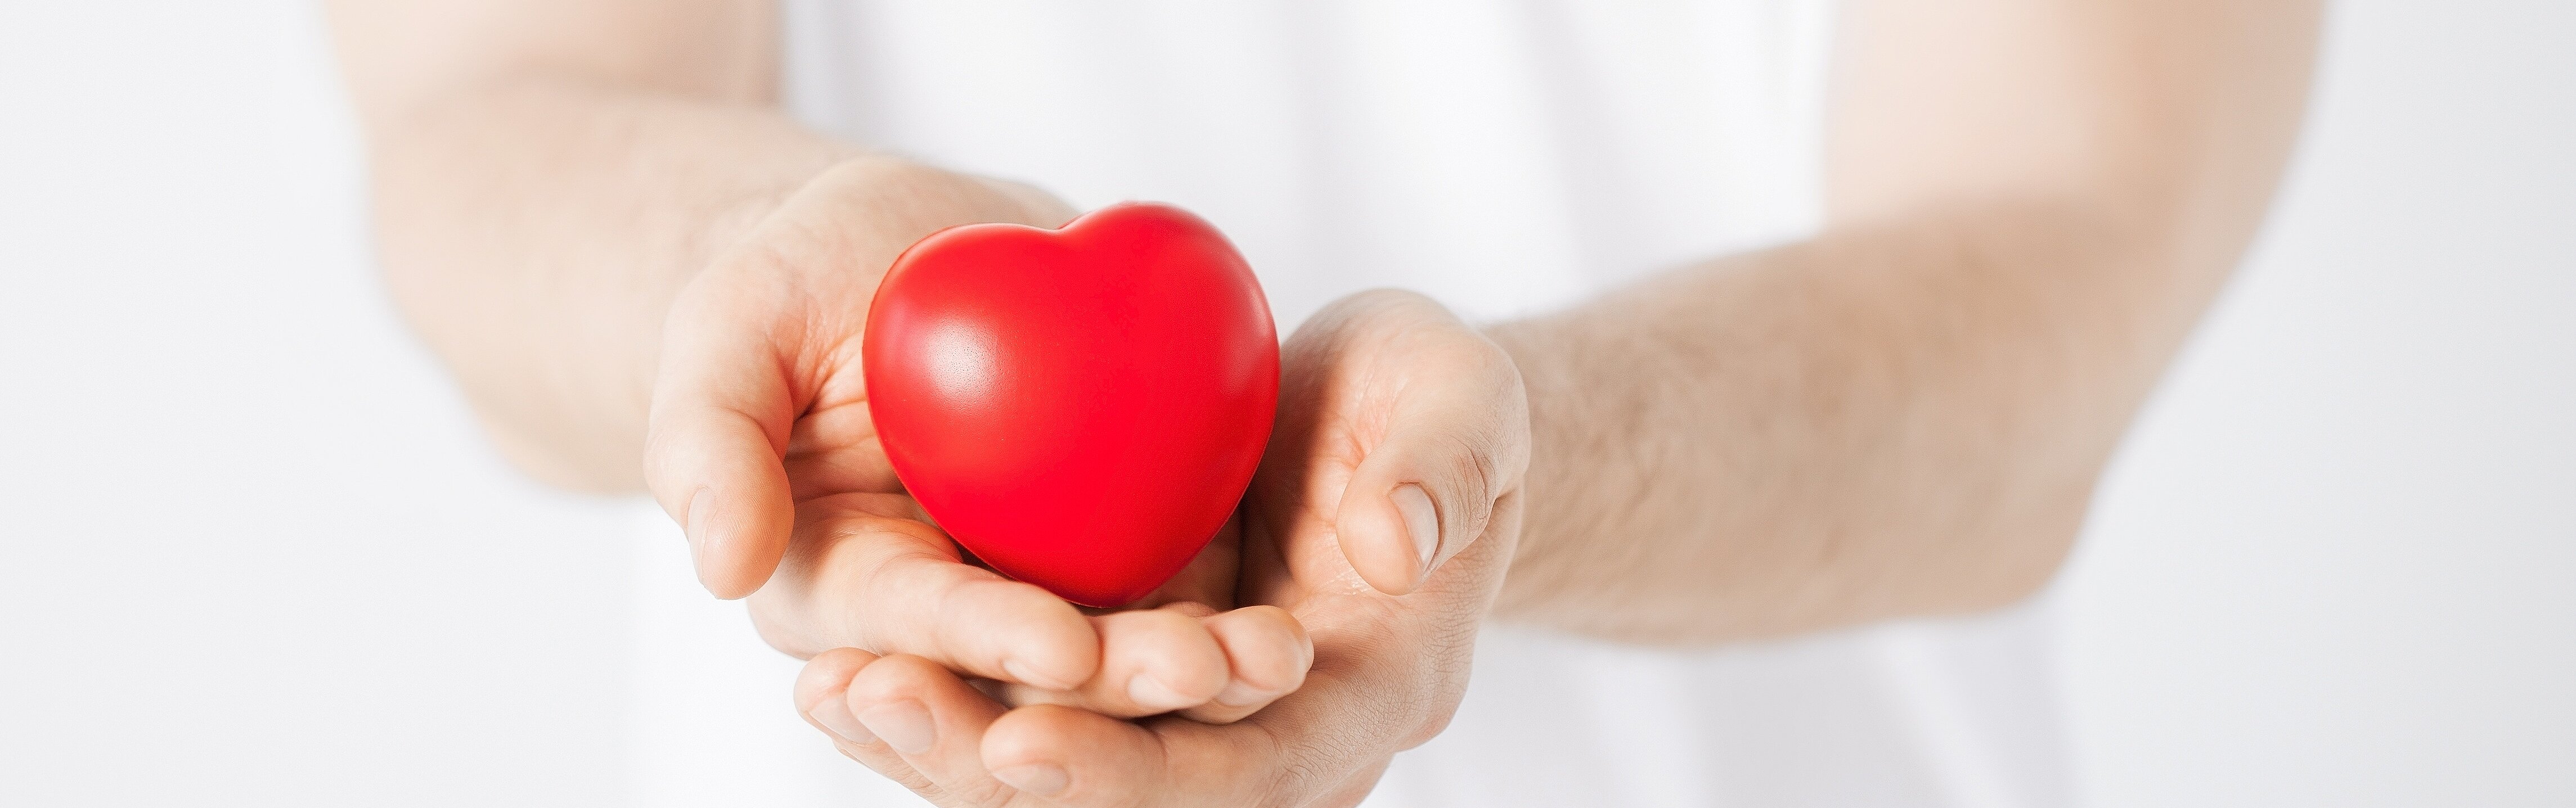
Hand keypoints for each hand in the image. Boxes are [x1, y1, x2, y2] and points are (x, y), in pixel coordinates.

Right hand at [644, 156, 1308, 717]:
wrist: (908, 249)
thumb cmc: (795, 282)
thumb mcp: (731, 326)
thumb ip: (708, 437)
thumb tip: (718, 564)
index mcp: (840, 585)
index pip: (916, 623)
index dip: (983, 636)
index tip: (1058, 646)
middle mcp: (944, 616)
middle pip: (1029, 672)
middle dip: (1114, 683)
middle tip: (1207, 673)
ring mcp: (1037, 591)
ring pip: (1118, 655)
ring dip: (1194, 675)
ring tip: (1274, 662)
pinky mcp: (1114, 557)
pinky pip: (1176, 597)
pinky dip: (1229, 622)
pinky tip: (1292, 632)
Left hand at [794, 289, 1529, 806]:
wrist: (1398, 418)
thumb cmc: (1438, 399)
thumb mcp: (1467, 397)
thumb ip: (1445, 464)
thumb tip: (1393, 547)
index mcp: (1369, 691)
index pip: (1248, 772)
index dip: (1132, 771)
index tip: (1018, 740)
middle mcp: (1277, 733)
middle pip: (1131, 797)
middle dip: (994, 764)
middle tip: (875, 698)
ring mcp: (1198, 712)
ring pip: (1061, 769)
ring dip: (944, 743)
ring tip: (835, 690)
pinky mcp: (1133, 674)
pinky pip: (1031, 710)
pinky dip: (944, 697)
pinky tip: (845, 671)